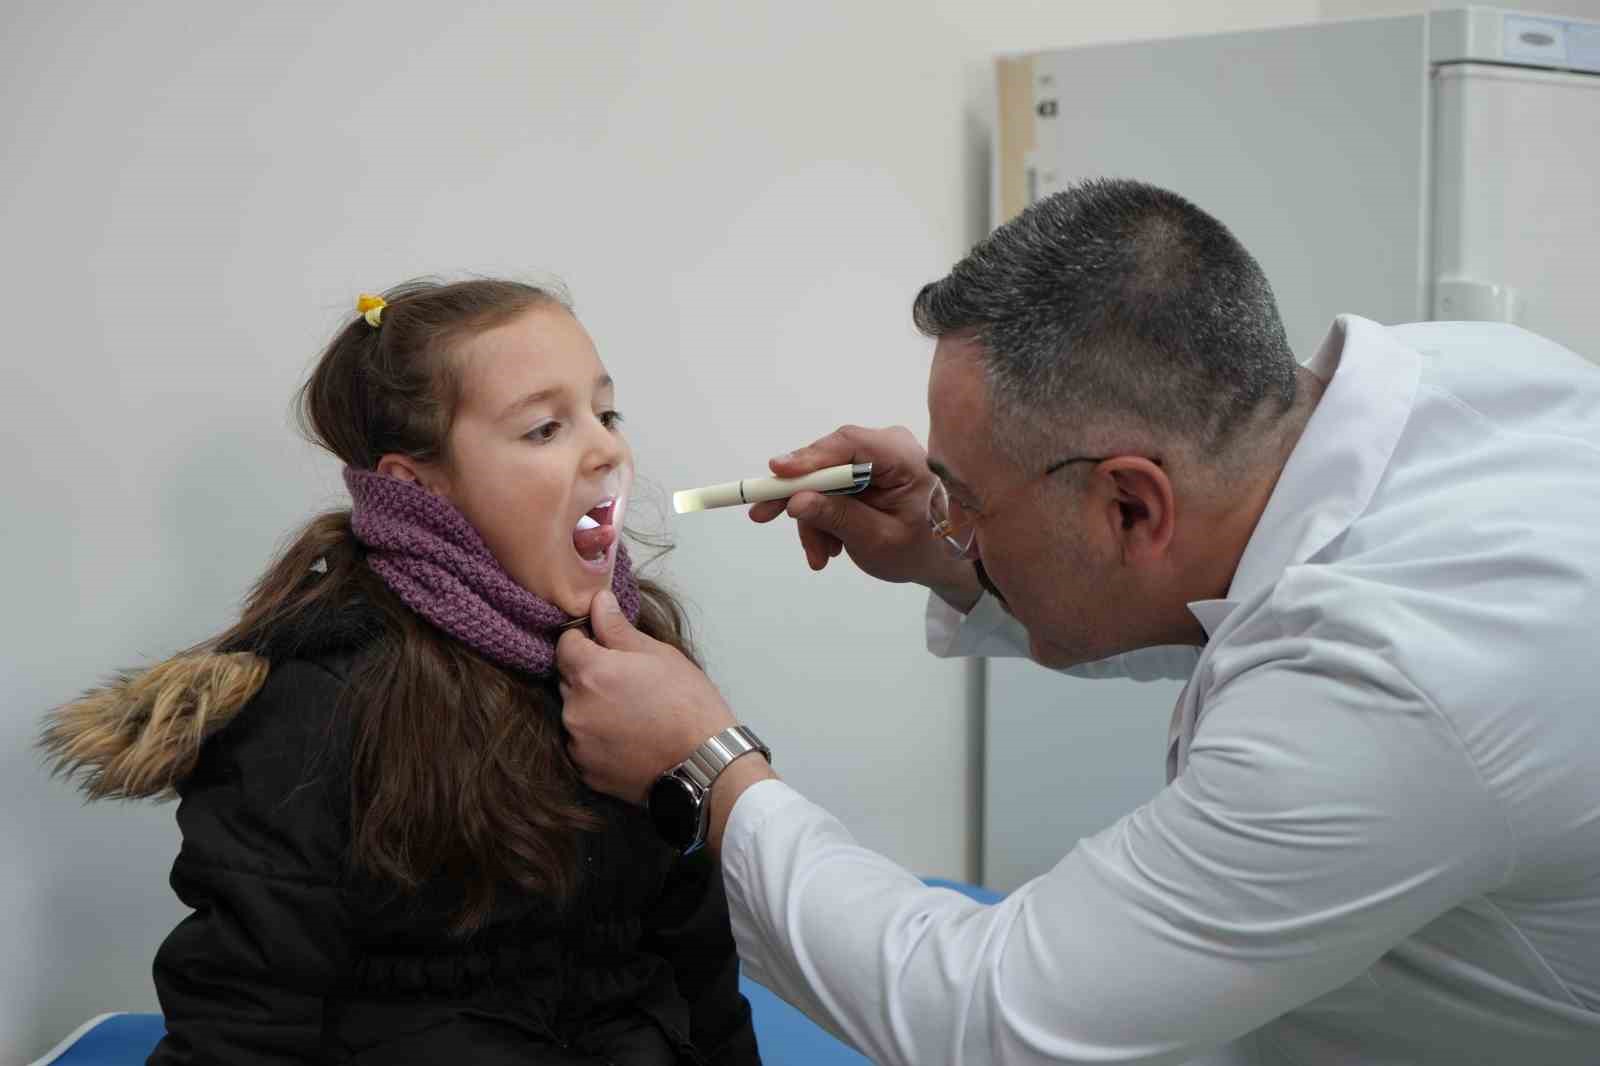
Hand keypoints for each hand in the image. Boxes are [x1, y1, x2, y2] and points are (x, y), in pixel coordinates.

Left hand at [556, 589, 737, 804]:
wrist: (704, 763)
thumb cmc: (688, 704)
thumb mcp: (659, 655)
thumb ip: (618, 629)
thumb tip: (598, 601)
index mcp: (591, 672)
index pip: (565, 644)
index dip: (585, 641)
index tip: (606, 648)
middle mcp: (575, 708)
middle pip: (567, 679)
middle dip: (588, 676)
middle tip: (626, 683)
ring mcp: (578, 743)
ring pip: (573, 714)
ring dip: (591, 708)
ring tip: (630, 714)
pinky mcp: (586, 771)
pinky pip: (582, 745)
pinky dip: (598, 739)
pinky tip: (628, 738)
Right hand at [750, 424, 979, 609]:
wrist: (940, 559)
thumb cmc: (922, 549)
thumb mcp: (878, 540)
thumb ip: (839, 518)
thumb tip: (797, 502)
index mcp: (902, 456)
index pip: (848, 443)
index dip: (809, 456)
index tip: (777, 473)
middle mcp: (885, 447)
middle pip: (826, 461)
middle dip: (799, 496)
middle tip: (762, 514)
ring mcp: (873, 459)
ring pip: (823, 480)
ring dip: (814, 519)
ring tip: (820, 555)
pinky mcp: (862, 473)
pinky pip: (830, 489)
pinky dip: (824, 519)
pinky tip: (829, 547)